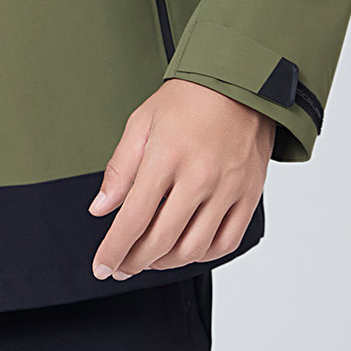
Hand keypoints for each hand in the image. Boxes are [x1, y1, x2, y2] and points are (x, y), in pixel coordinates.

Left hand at [88, 79, 274, 280]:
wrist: (238, 83)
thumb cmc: (188, 99)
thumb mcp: (141, 123)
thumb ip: (120, 169)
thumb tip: (101, 208)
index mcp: (167, 156)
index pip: (134, 218)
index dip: (114, 249)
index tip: (101, 265)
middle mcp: (200, 177)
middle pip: (162, 240)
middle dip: (134, 262)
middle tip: (120, 267)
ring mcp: (228, 189)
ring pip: (194, 248)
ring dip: (166, 263)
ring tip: (149, 259)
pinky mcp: (249, 195)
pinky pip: (227, 242)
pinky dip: (203, 255)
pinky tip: (185, 250)